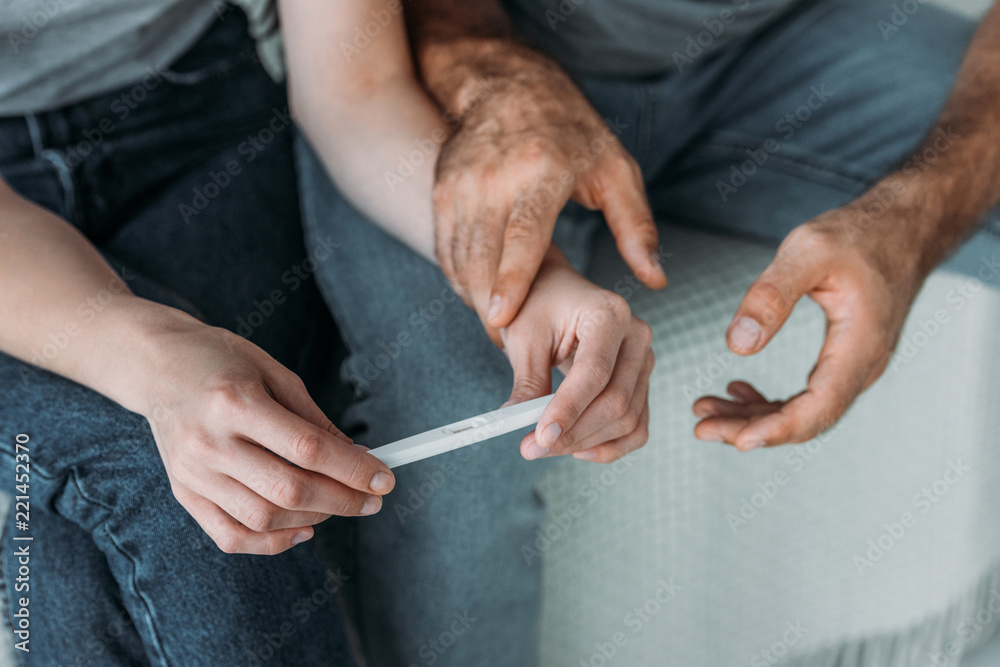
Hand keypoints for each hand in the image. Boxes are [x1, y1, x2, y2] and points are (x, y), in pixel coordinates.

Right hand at [141, 313, 394, 554]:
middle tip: (372, 499)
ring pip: (263, 518)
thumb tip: (356, 458)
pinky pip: (231, 536)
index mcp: (235, 401)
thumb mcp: (274, 373)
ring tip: (338, 505)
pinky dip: (272, 542)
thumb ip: (314, 419)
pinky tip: (302, 529)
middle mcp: (210, 442)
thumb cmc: (221, 360)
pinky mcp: (184, 493)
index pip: (307, 449)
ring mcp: (192, 472)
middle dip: (342, 500)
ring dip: (313, 519)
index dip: (352, 469)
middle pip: (288, 489)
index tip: (384, 478)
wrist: (155, 365)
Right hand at [432, 66, 665, 329]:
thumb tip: (656, 280)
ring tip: (501, 327)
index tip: (502, 319)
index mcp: (542, 171)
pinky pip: (445, 251)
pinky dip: (460, 280)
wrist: (509, 87)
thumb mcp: (616, 170)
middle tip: (511, 344)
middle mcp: (494, 178)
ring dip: (476, 299)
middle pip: (483, 257)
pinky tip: (482, 298)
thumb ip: (636, 228)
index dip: (512, 279)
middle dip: (490, 307)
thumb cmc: (572, 132)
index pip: (522, 234)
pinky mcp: (442, 192)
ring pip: (459, 259)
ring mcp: (461, 185)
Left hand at [501, 246, 654, 462]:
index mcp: (609, 314)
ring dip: (586, 442)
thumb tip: (521, 426)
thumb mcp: (524, 338)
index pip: (595, 372)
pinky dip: (610, 446)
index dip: (568, 409)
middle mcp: (636, 336)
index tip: (540, 438)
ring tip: (547, 446)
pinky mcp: (642, 384)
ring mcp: (645, 361)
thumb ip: (527, 383)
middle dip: (573, 432)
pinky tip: (578, 449)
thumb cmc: (539, 308)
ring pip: (627, 419)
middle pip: (616, 401)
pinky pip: (637, 427)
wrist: (555, 295)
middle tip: (532, 448)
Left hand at [692, 203, 929, 449]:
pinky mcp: (844, 360)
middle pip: (806, 420)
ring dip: (754, 416)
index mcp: (859, 347)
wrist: (904, 227)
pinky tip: (736, 390)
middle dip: (751, 429)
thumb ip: (771, 296)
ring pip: (803, 411)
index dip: (776, 430)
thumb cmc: (858, 234)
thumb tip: (738, 345)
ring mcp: (855, 367)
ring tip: (705, 410)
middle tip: (700, 427)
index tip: (735, 441)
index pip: (817, 408)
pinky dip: (770, 400)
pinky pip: (806, 395)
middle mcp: (862, 367)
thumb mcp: (809, 251)